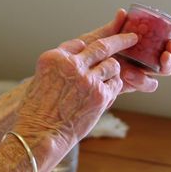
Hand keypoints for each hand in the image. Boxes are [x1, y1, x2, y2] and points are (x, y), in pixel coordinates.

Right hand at [14, 32, 137, 166]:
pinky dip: (113, 88)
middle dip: (121, 40)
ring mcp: (87, 79)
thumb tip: (82, 53)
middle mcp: (71, 64)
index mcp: (54, 58)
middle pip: (101, 46)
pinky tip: (103, 96)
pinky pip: (115, 84)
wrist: (40, 134)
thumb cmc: (38, 111)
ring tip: (103, 84)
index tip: (94, 50)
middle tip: (132, 37)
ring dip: (111, 72)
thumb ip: (61, 66)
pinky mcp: (100, 95)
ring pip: (112, 65)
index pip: (78, 44)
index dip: (87, 49)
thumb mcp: (41, 79)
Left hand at [78, 9, 170, 92]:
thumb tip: (122, 13)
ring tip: (157, 60)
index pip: (164, 35)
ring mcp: (141, 71)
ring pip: (163, 70)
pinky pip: (147, 85)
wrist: (74, 75)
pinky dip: (142, 80)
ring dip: (165, 65)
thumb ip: (111, 29)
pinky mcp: (134, 85)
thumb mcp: (97, 39)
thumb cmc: (85, 53)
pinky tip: (129, 74)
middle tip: (169, 48)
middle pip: (170, 53)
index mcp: (141, 42)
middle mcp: (145, 56)